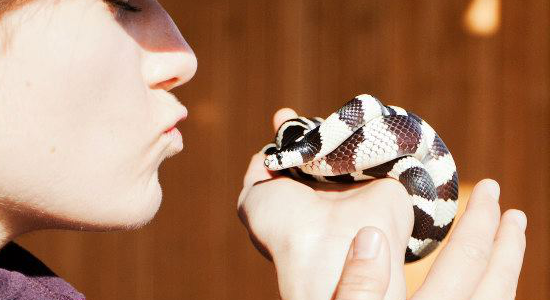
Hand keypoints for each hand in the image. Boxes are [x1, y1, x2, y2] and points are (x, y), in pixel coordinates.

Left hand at [238, 108, 413, 299]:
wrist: (330, 251)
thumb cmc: (283, 227)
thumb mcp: (252, 200)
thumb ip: (255, 176)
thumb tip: (265, 154)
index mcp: (304, 193)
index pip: (299, 155)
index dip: (290, 133)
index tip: (283, 114)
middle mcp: (333, 189)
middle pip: (327, 145)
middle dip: (317, 126)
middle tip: (309, 112)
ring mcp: (362, 183)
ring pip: (354, 141)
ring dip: (346, 125)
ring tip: (335, 114)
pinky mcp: (391, 179)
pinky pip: (385, 144)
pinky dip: (376, 127)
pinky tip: (364, 114)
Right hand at [333, 179, 526, 299]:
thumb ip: (357, 285)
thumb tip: (371, 237)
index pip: (467, 262)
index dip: (482, 222)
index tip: (491, 189)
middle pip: (495, 284)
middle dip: (507, 245)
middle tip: (514, 214)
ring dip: (506, 269)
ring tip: (507, 244)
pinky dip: (494, 291)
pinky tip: (484, 284)